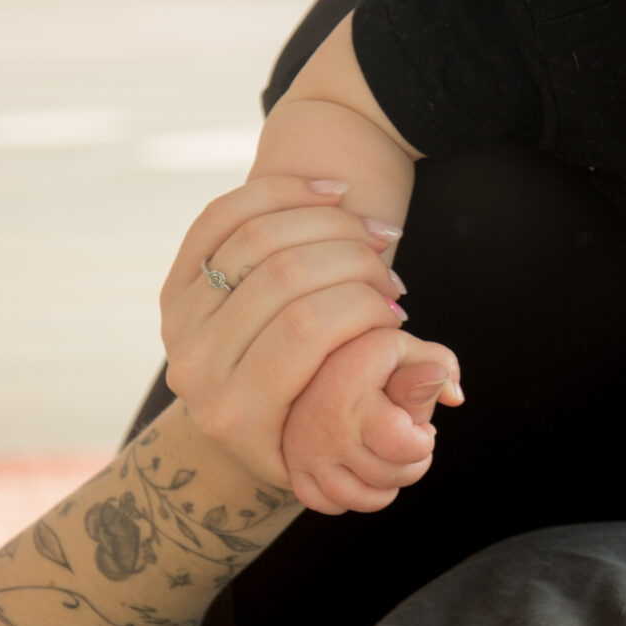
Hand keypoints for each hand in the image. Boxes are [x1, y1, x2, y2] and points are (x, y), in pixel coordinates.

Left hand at [161, 175, 417, 486]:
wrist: (235, 428)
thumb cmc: (311, 428)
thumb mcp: (348, 434)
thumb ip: (395, 399)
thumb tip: (450, 384)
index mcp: (238, 413)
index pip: (306, 330)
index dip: (361, 303)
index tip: (396, 305)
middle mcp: (196, 366)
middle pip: (283, 276)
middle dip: (351, 258)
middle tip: (388, 267)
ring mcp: (178, 321)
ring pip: (257, 237)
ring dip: (328, 222)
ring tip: (371, 232)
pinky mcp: (175, 283)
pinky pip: (225, 214)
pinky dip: (283, 192)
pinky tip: (333, 194)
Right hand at [281, 328, 463, 514]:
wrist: (305, 363)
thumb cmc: (363, 358)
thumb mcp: (400, 347)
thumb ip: (439, 362)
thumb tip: (456, 398)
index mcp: (354, 392)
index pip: (399, 444)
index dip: (422, 443)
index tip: (421, 429)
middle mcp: (327, 426)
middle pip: (386, 475)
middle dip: (412, 464)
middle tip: (408, 442)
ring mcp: (307, 450)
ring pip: (358, 498)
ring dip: (385, 486)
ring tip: (389, 459)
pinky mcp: (295, 466)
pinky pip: (327, 504)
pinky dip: (349, 498)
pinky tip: (360, 473)